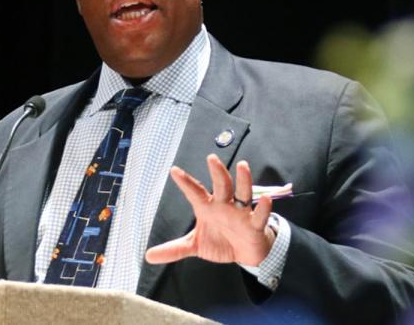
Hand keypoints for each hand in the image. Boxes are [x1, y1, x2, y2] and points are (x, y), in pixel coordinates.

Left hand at [145, 154, 275, 266]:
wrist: (245, 253)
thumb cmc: (220, 241)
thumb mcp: (195, 246)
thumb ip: (174, 249)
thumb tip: (148, 256)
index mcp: (208, 208)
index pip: (195, 192)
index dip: (185, 182)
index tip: (174, 170)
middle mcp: (224, 206)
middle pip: (222, 185)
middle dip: (217, 172)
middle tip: (211, 158)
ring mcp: (241, 213)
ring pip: (243, 193)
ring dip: (243, 180)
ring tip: (242, 165)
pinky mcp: (255, 225)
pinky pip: (260, 216)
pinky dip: (264, 208)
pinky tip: (265, 200)